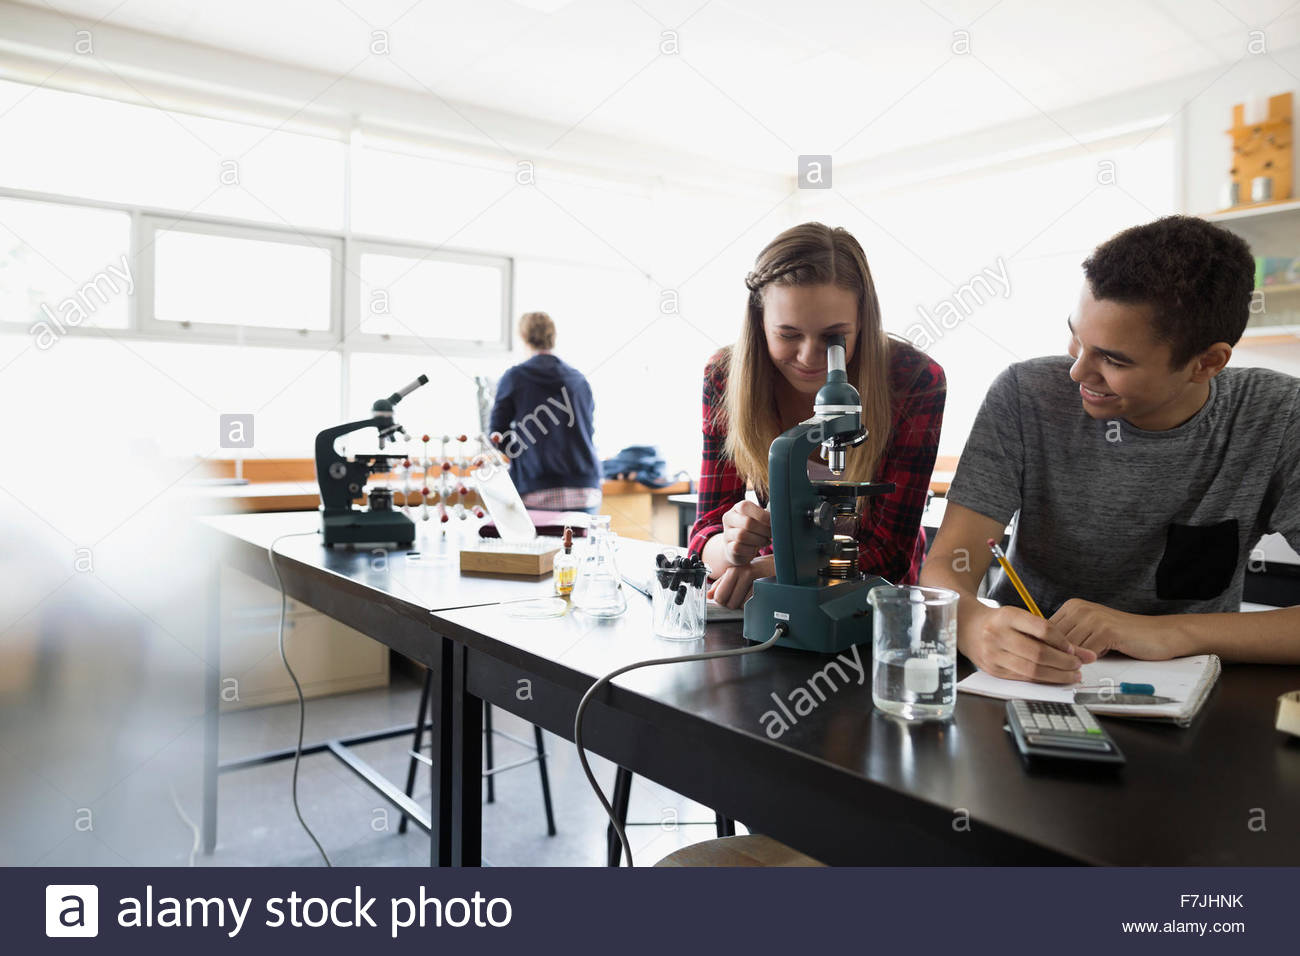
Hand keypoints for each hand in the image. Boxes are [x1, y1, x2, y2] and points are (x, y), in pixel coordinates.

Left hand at [708, 554, 773, 608]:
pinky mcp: (767, 588)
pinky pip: (755, 605)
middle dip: (734, 604)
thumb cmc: (754, 570)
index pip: (720, 596)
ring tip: (750, 593)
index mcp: (734, 571)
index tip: (727, 597)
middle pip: (730, 604)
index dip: (722, 601)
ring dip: (745, 604)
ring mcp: (757, 581)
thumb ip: (721, 584)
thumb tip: (709, 595)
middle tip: (740, 595)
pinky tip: (757, 595)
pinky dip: (755, 604)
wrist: (776, 564)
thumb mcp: (736, 573)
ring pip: (743, 606)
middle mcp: (744, 574)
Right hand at [719, 500, 770, 566]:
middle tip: (772, 534)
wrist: (738, 548)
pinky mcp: (728, 548)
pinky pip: (738, 548)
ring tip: (766, 541)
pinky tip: (755, 549)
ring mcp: (726, 534)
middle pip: (747, 522)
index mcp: (737, 508)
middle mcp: (729, 519)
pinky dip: (750, 549)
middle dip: (764, 529)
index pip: (745, 506)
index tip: (774, 522)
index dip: (762, 515)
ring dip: (759, 539)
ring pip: (742, 535)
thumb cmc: (753, 530)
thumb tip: (781, 512)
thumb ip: (767, 515)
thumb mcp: (758, 519)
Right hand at [962, 605, 1096, 683]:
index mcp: (1007, 616)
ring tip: (1071, 674)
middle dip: (1064, 662)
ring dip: (1057, 675)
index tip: (1074, 649)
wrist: (966, 626)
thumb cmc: (999, 621)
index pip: (1042, 629)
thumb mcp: (1020, 618)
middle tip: (1078, 665)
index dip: (1062, 641)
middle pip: (1039, 654)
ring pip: (1032, 670)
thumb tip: (1083, 653)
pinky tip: (1053, 677)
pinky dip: (1042, 680)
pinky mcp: (993, 670)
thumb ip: (1050, 633)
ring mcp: (993, 654)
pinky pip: (1023, 678)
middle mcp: (997, 635)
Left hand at [1051, 599, 1181, 659]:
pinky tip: (1093, 663)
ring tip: (1075, 668)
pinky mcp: (1106, 630)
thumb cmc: (1123, 636)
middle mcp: (1080, 608)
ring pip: (1068, 647)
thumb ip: (1070, 637)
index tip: (1044, 661)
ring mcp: (1093, 618)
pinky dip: (1087, 662)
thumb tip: (1042, 651)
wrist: (1158, 634)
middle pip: (1054, 639)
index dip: (1044, 647)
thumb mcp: (1090, 632)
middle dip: (1055, 656)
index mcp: (1073, 606)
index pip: (1045, 630)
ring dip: (1071, 661)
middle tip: (1057, 670)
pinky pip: (1086, 652)